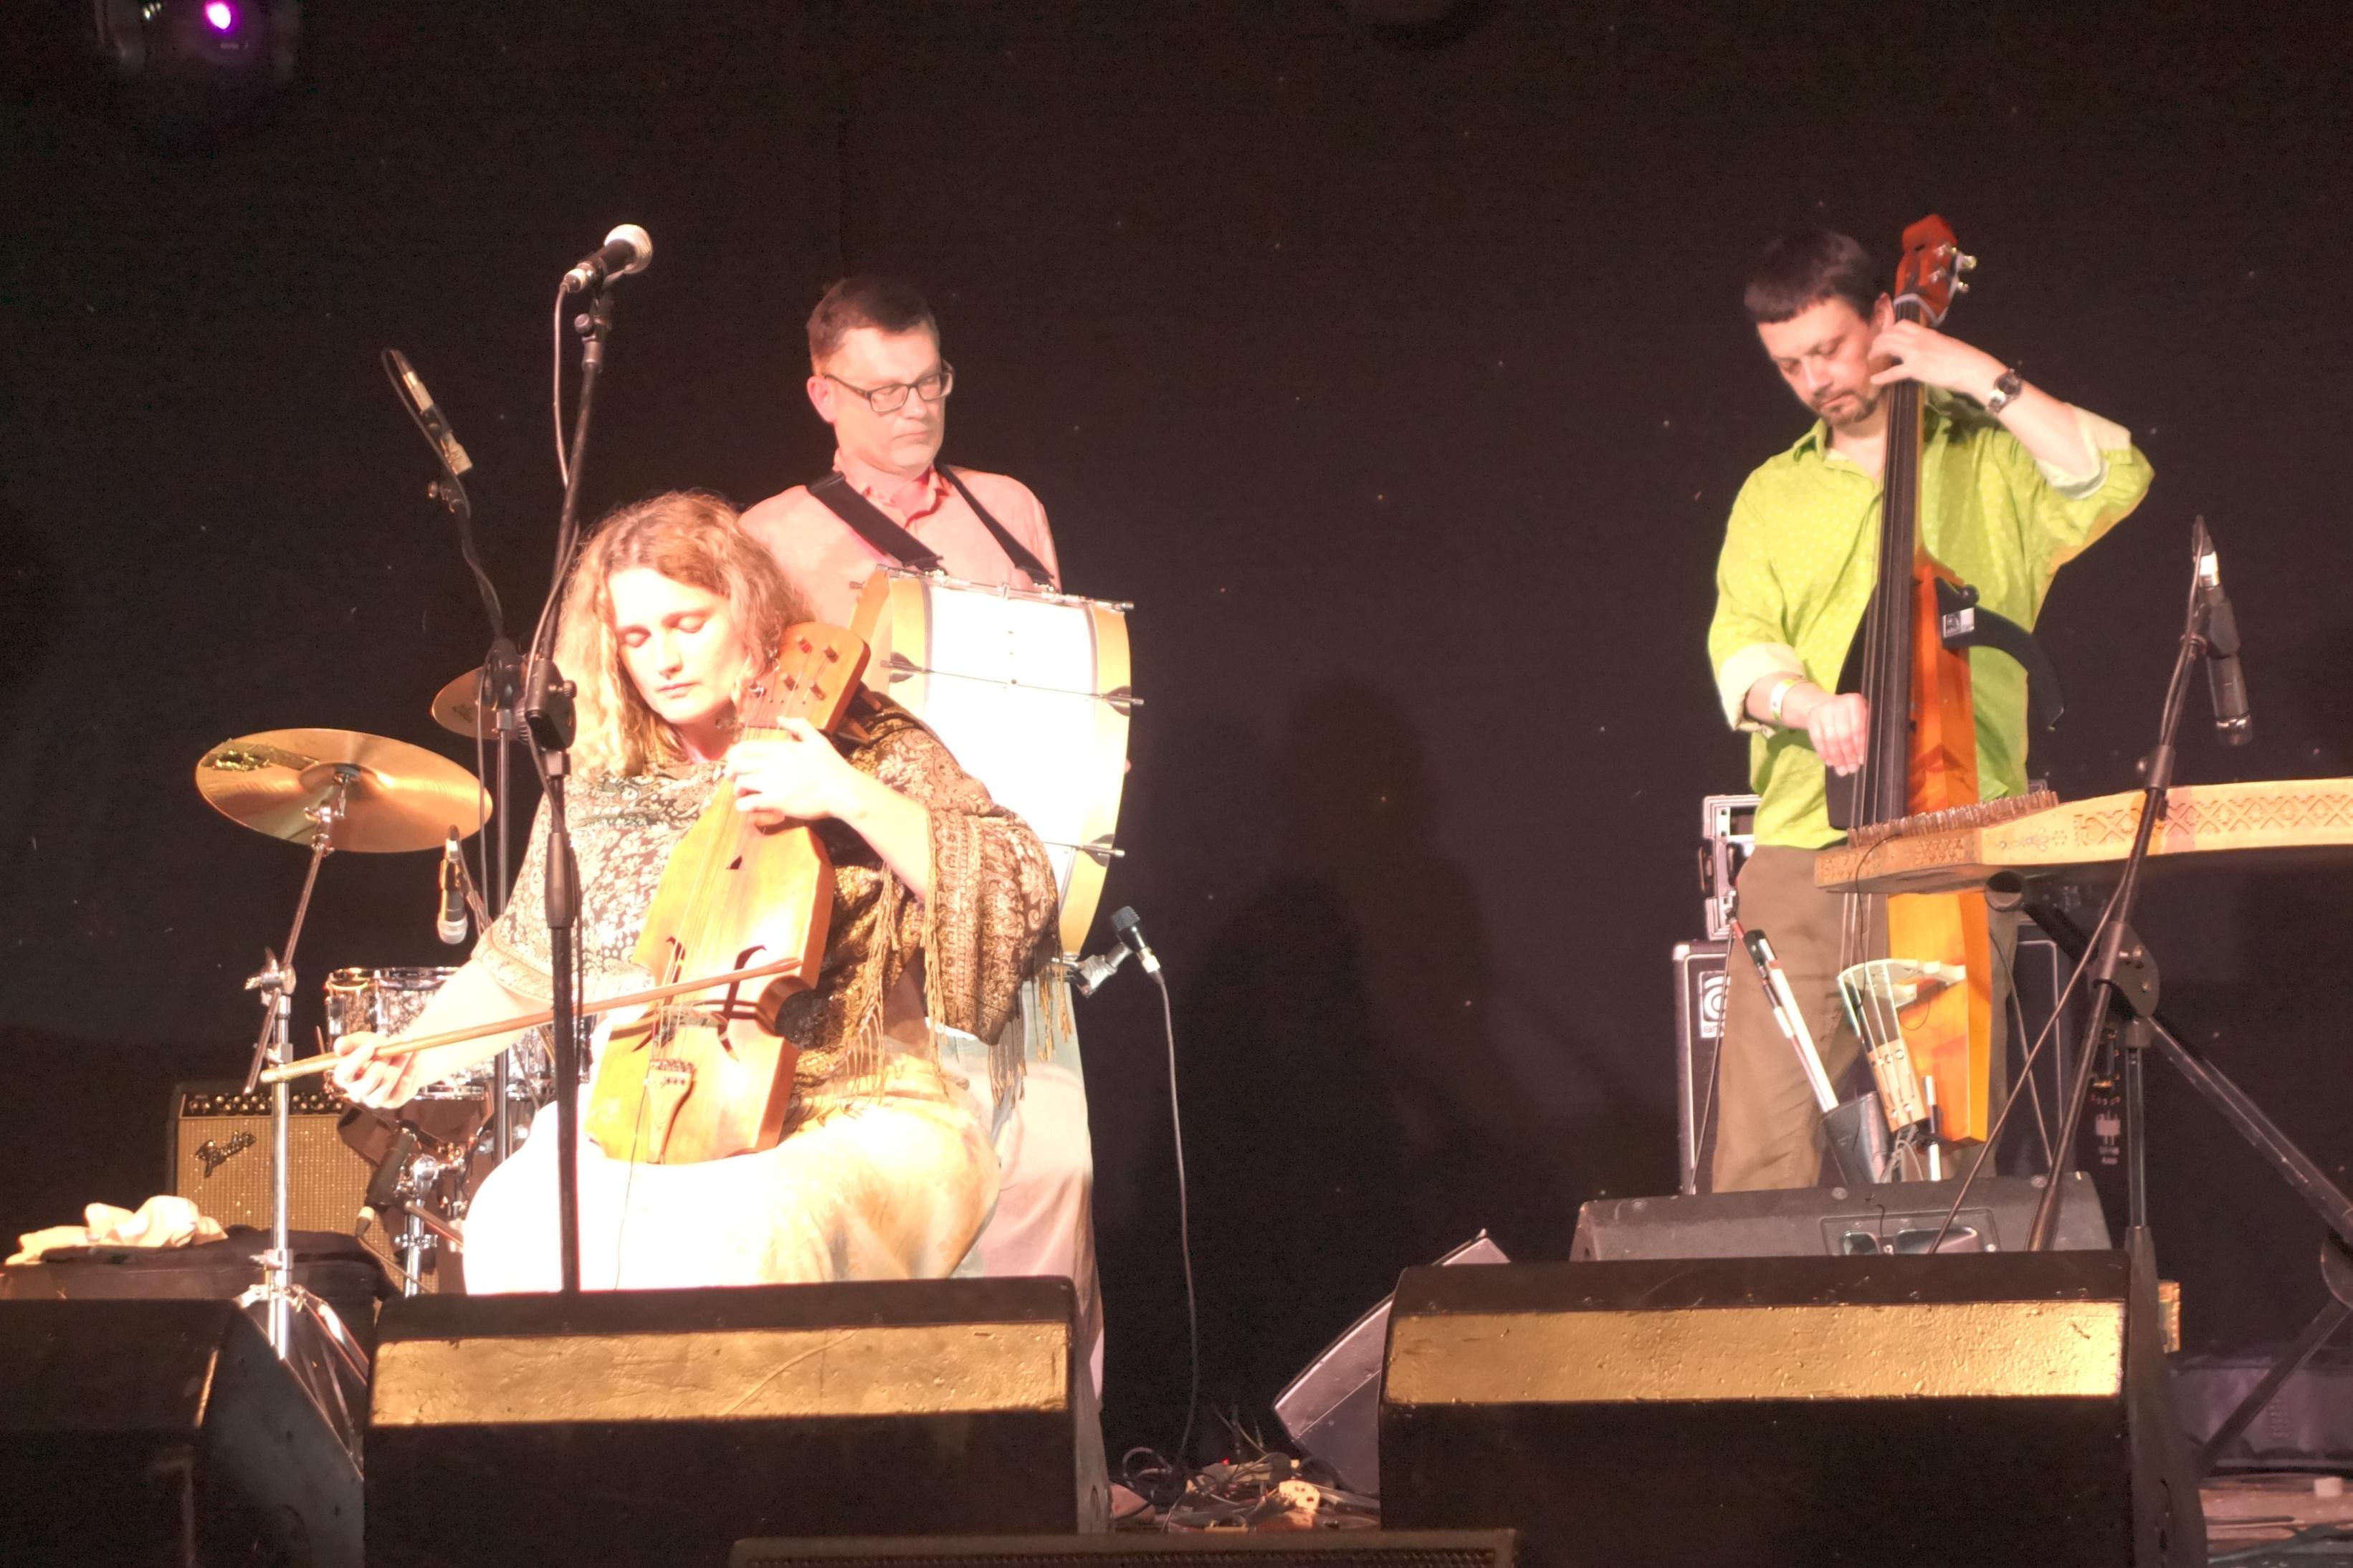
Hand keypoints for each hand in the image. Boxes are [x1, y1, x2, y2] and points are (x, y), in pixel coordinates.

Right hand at [331, 1029, 416, 1108]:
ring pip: (388, 1082)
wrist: (399, 1057)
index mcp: (344, 1078)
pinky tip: (415, 1056)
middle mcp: (357, 1093)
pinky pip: (403, 1086)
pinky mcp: (393, 1102)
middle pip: (369, 1080)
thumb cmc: (377, 1050)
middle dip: (384, 1059)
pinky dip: (411, 1069)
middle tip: (395, 1044)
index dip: (356, 1060)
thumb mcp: (363, 1041)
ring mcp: (375, 1100)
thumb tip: (339, 1047)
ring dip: (400, 1062)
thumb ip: (350, 1043)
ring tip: (408, 1047)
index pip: (344, 1074)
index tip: (371, 1045)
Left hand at [725, 719, 861, 823]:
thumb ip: (798, 726)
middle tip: (733, 778)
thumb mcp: (817, 739)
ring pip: (740, 783)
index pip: (745, 747)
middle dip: (730, 772)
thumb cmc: (832, 766)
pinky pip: (748, 803)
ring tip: (744, 794)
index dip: (734, 755)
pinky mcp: (776, 801)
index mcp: (780, 748)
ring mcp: (773, 783)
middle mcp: (772, 763)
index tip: (734, 762)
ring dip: (738, 789)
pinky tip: (749, 806)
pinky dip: (744, 805)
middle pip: (737, 764)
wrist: (843, 791)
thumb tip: (780, 718)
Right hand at [1788, 687, 1870, 774]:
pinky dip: (1823, 752)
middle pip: (1844, 735)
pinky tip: (1829, 761)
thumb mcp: (1859, 718)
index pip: (1858, 729)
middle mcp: (1839, 704)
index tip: (1860, 762)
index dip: (1859, 748)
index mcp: (1854, 702)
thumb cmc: (1847, 714)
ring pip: (1830, 739)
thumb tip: (1860, 758)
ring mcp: (1823, 710)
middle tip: (1850, 769)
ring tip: (1840, 769)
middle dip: (1847, 755)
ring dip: (1836, 757)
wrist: (1824, 704)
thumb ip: (1862, 733)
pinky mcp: (1812, 718)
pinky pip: (1817, 739)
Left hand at [1867, 320, 2005, 401]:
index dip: (1889, 330)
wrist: (1972, 368)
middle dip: (1878, 340)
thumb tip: (1925, 349)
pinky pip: (1894, 372)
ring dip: (1876, 352)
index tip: (1884, 336)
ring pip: (1889, 345)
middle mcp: (1919, 339)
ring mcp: (1916, 352)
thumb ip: (1931, 344)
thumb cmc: (1964, 358)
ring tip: (1871, 359)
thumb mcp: (1945, 344)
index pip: (1902, 324)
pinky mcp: (1916, 368)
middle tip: (1873, 349)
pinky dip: (1882, 377)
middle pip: (1891, 333)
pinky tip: (1874, 380)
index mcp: (1926, 332)